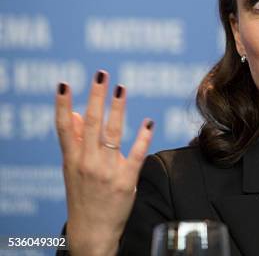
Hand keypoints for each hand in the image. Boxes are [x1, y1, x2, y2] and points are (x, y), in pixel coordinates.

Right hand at [55, 70, 154, 255]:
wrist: (92, 231)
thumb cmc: (83, 196)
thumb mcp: (73, 170)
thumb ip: (76, 142)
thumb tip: (77, 114)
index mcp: (72, 159)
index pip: (64, 127)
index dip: (63, 105)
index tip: (65, 84)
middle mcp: (87, 162)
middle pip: (92, 124)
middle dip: (97, 97)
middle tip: (102, 74)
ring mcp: (106, 171)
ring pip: (112, 133)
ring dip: (117, 109)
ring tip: (121, 88)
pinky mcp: (125, 180)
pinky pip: (136, 155)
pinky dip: (142, 138)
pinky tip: (148, 123)